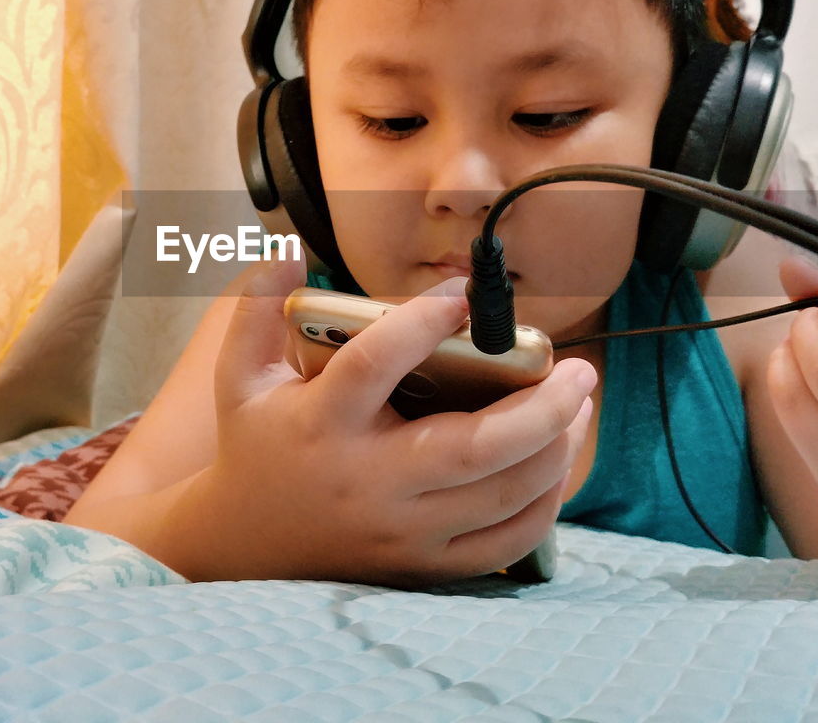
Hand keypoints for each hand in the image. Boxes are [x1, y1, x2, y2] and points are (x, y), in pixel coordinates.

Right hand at [183, 254, 594, 586]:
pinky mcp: (422, 566)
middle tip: (579, 368)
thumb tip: (290, 251)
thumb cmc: (254, 446)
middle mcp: (365, 481)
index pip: (374, 363)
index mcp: (320, 423)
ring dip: (556, 446)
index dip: (422, 321)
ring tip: (578, 403)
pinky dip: (544, 501)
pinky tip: (555, 461)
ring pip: (503, 494)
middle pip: (473, 446)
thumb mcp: (238, 375)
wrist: (241, 547)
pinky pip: (505, 541)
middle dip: (543, 405)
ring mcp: (399, 531)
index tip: (462, 294)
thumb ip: (256, 308)